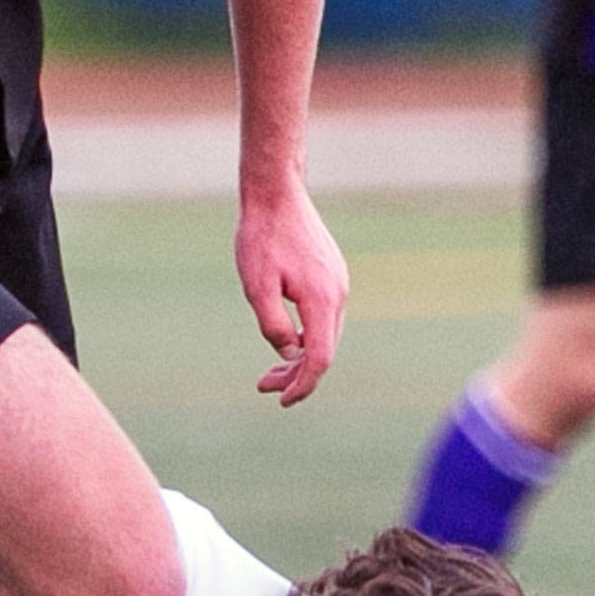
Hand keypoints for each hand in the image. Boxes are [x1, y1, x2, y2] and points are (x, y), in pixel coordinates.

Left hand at [234, 180, 347, 406]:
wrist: (276, 194)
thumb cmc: (261, 237)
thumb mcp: (257, 286)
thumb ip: (273, 324)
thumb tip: (288, 353)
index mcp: (323, 300)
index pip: (320, 358)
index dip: (302, 385)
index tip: (281, 401)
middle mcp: (338, 294)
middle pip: (324, 350)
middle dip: (296, 375)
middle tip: (263, 385)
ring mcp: (338, 283)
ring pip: (325, 334)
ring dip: (300, 356)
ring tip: (270, 371)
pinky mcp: (331, 275)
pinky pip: (323, 317)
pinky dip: (307, 335)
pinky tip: (286, 340)